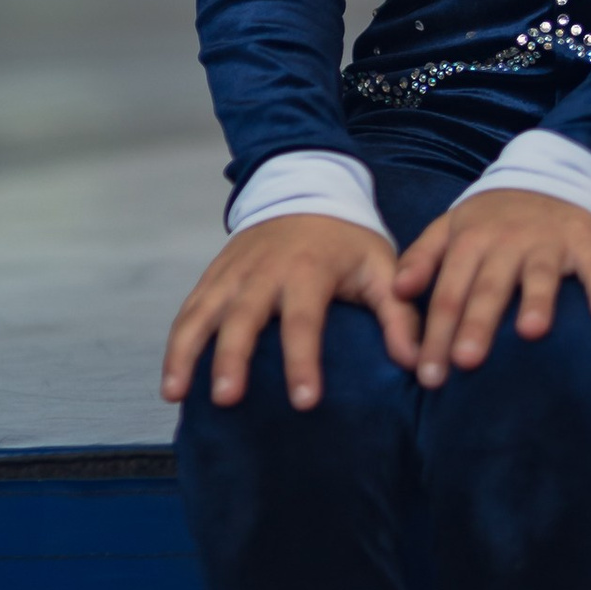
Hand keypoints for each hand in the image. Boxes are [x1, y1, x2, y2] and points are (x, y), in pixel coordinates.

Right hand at [161, 213, 418, 413]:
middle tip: (228, 399)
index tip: (306, 401)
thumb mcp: (381, 267)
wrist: (305, 188)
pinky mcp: (212, 277)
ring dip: (187, 353)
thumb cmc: (348, 239)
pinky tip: (172, 384)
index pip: (304, 320)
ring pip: (202, 313)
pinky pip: (188, 312)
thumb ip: (399, 316)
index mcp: (308, 270)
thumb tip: (418, 365)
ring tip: (178, 395)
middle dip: (232, 358)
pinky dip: (175, 345)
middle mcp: (263, 272)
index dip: (303, 360)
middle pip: (242, 317)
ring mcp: (232, 274)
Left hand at [393, 189, 590, 387]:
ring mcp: (548, 242)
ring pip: (540, 275)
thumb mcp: (451, 227)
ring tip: (531, 333)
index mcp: (470, 240)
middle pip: (489, 288)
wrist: (549, 173)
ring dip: (537, 302)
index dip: (436, 333)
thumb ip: (422, 257)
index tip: (427, 375)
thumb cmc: (492, 217)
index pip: (449, 293)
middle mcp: (507, 242)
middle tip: (465, 363)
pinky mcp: (585, 240)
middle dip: (477, 325)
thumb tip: (396, 290)